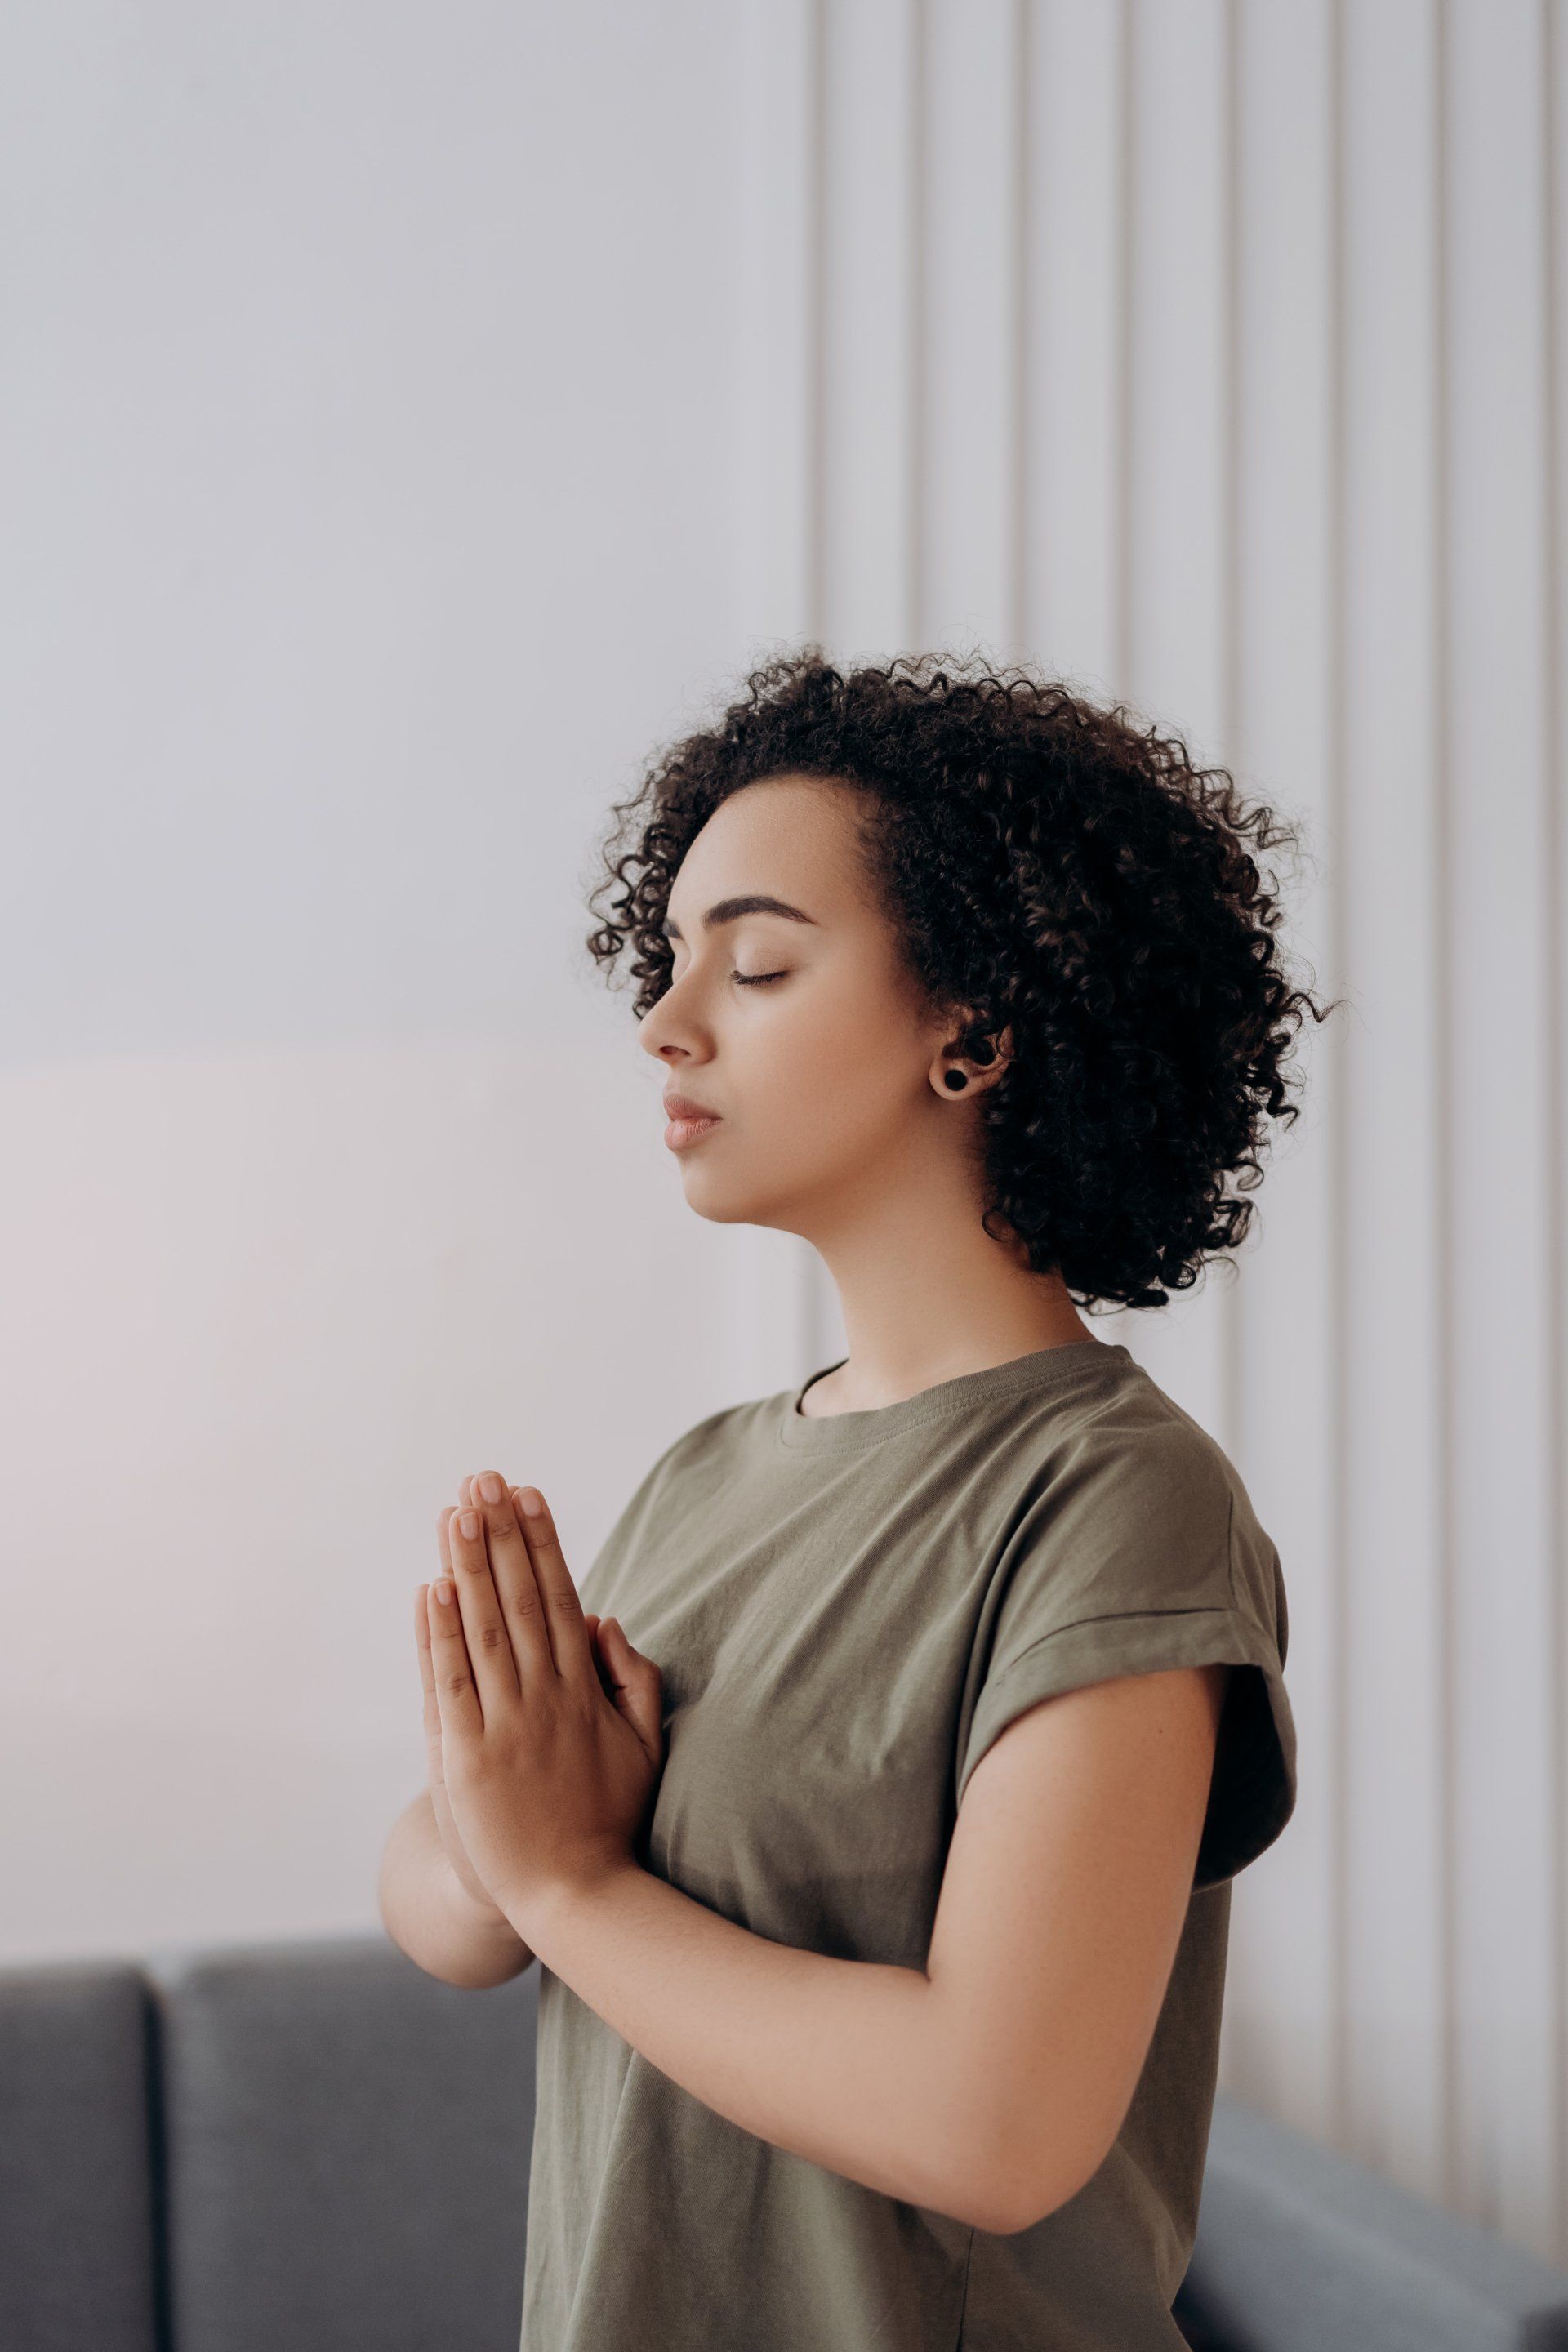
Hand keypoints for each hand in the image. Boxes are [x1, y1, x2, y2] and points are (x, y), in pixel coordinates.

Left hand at [422, 1471, 664, 1934]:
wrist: (571, 1895)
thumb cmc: (610, 1817)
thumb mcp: (644, 1743)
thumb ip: (631, 1678)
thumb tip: (603, 1616)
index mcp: (584, 1690)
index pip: (559, 1597)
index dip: (542, 1542)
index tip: (527, 1493)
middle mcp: (545, 1698)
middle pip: (518, 1599)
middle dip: (500, 1535)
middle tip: (483, 1480)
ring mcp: (503, 1726)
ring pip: (482, 1629)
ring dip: (467, 1566)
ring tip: (456, 1511)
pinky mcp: (465, 1757)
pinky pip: (450, 1682)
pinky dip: (439, 1634)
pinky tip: (431, 1588)